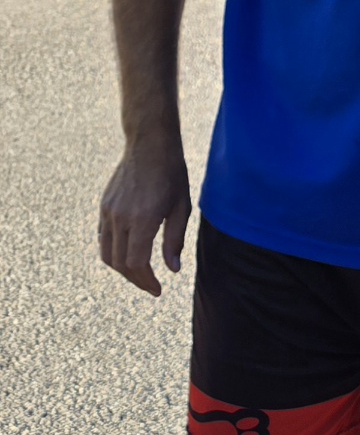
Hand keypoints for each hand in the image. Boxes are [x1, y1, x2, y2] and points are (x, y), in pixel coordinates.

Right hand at [98, 138, 191, 296]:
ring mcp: (108, 211)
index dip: (146, 281)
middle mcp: (121, 217)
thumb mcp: (181, 208)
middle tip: (151, 285)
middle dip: (136, 279)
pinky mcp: (104, 206)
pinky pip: (102, 237)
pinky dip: (113, 251)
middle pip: (120, 263)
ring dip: (121, 269)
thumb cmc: (171, 175)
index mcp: (142, 219)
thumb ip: (174, 241)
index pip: (136, 264)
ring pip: (107, 253)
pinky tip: (128, 253)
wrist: (149, 145)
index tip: (158, 290)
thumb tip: (172, 269)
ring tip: (139, 273)